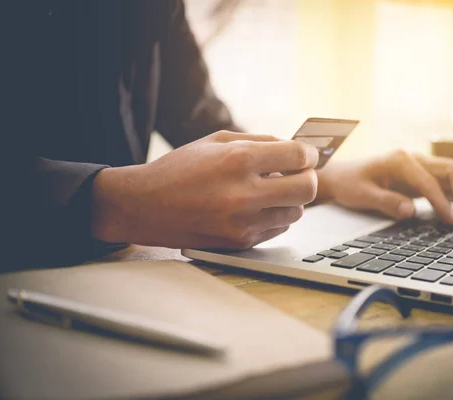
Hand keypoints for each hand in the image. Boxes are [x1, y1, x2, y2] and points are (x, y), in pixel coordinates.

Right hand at [90, 131, 318, 248]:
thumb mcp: (216, 141)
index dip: (308, 154)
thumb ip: (260, 141)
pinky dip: (275, 216)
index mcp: (238, 161)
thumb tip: (296, 149)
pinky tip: (257, 206)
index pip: (298, 156)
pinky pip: (277, 229)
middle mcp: (243, 195)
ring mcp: (242, 223)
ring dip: (291, 199)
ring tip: (271, 190)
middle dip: (308, 178)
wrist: (144, 207)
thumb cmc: (179, 169)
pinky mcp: (239, 243)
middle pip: (307, 189)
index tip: (306, 155)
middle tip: (298, 173)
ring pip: (296, 212)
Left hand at [316, 150, 452, 225]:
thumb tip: (410, 211)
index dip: (443, 203)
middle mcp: (414, 158)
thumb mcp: (361, 195)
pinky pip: (445, 182)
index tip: (451, 222)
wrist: (340, 176)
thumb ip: (386, 202)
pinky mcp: (420, 176)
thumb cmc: (349, 183)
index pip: (430, 182)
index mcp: (400, 160)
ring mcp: (419, 165)